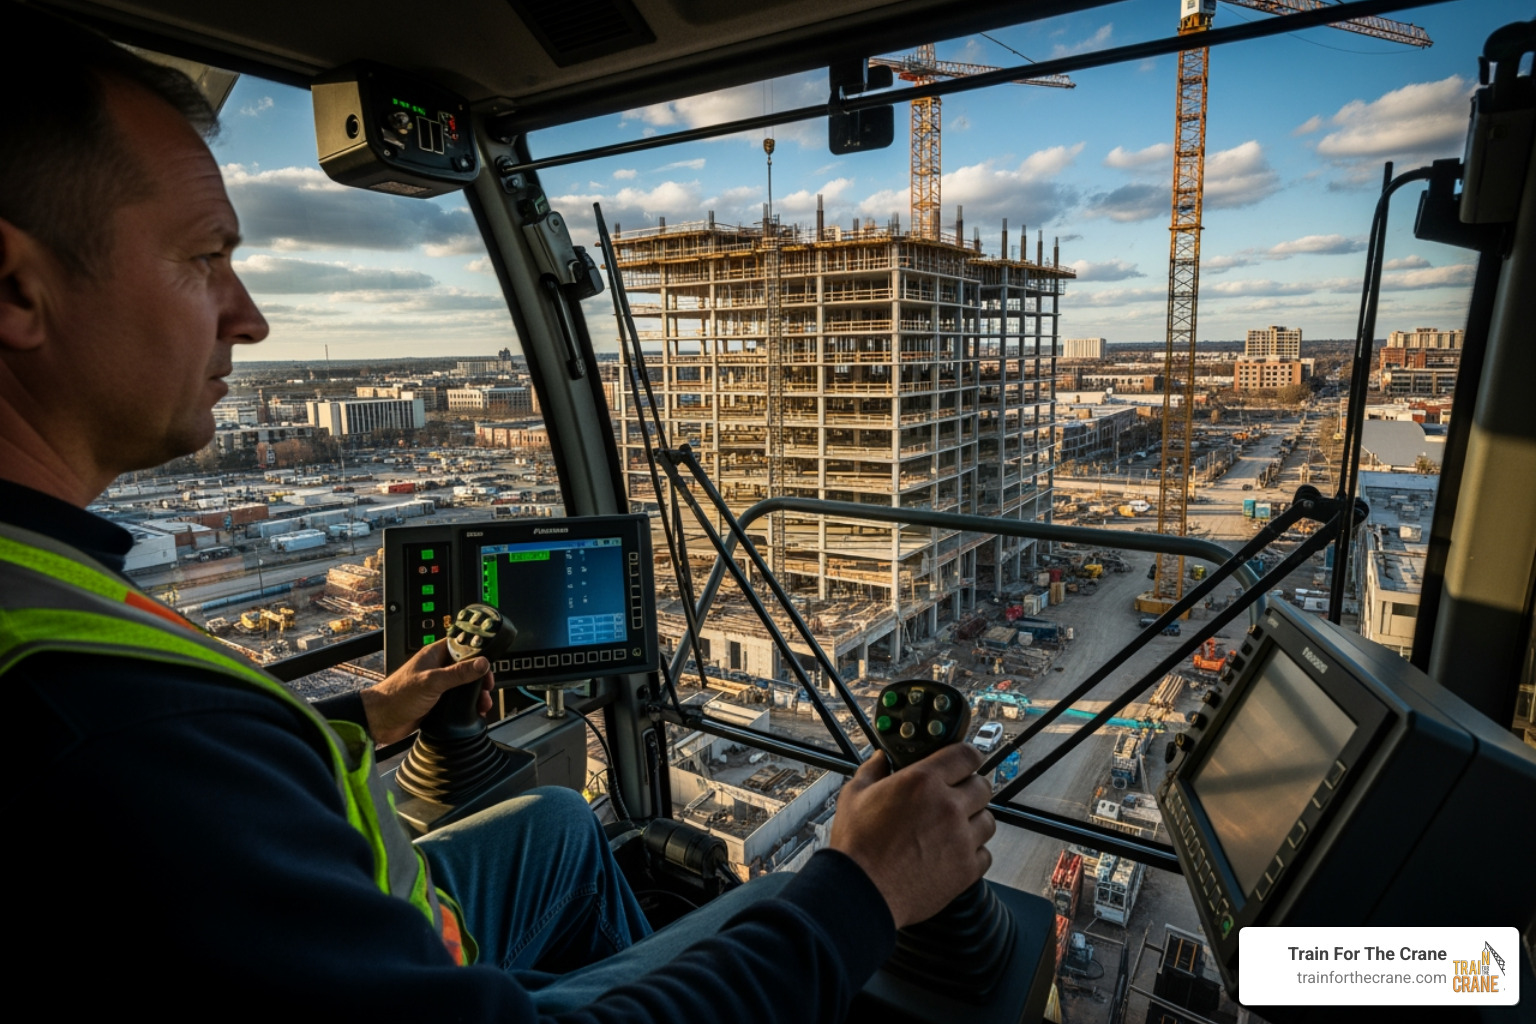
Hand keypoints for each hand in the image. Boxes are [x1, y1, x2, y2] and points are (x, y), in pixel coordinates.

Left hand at [358, 639, 492, 745]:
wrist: (380, 721)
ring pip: (463, 685)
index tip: (489, 661)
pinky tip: (473, 712)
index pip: (462, 645)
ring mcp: (437, 685)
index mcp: (434, 655)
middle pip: (466, 667)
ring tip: (483, 703)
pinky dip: (467, 706)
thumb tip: (482, 663)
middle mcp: (437, 668)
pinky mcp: (436, 702)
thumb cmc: (397, 696)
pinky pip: (457, 700)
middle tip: (487, 687)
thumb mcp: (432, 682)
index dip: (477, 652)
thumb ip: (458, 673)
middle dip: (480, 677)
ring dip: (475, 694)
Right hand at [829, 744, 994, 928]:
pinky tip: (952, 854)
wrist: (861, 891)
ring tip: (953, 829)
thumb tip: (880, 759)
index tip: (966, 763)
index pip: (966, 755)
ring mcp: (960, 839)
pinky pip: (984, 854)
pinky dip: (973, 853)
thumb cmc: (856, 846)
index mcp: (923, 781)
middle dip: (971, 789)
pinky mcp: (966, 870)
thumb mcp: (854, 796)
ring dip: (974, 821)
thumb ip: (872, 771)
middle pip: (983, 787)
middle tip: (955, 797)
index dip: (968, 757)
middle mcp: (948, 806)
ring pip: (988, 820)